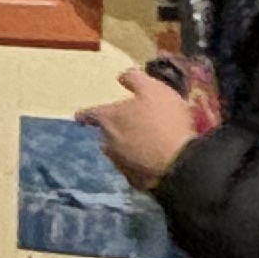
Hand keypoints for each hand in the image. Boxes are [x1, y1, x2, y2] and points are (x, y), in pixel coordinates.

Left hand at [79, 74, 198, 191]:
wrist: (179, 162)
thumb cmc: (164, 120)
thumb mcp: (153, 89)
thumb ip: (134, 79)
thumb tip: (121, 76)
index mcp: (109, 119)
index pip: (89, 114)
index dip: (85, 114)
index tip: (79, 117)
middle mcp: (108, 142)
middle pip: (105, 134)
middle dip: (114, 130)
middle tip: (130, 125)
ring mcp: (120, 164)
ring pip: (118, 152)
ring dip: (126, 147)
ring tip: (144, 143)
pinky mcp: (134, 180)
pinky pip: (133, 168)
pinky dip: (139, 163)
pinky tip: (152, 160)